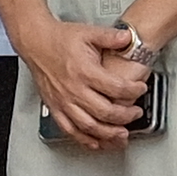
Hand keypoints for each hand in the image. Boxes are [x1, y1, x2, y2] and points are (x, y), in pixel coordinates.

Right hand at [24, 18, 153, 146]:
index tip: (141, 89)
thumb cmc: (59, 38)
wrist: (35, 42)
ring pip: (89, 126)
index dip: (134, 91)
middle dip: (126, 116)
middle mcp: (74, 89)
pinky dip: (84, 140)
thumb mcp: (88, 32)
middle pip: (105, 112)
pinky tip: (95, 143)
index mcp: (84, 71)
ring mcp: (63, 101)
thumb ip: (110, 37)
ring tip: (122, 135)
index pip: (116, 88)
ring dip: (108, 134)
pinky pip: (70, 130)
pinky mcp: (55, 108)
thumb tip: (129, 38)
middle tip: (136, 113)